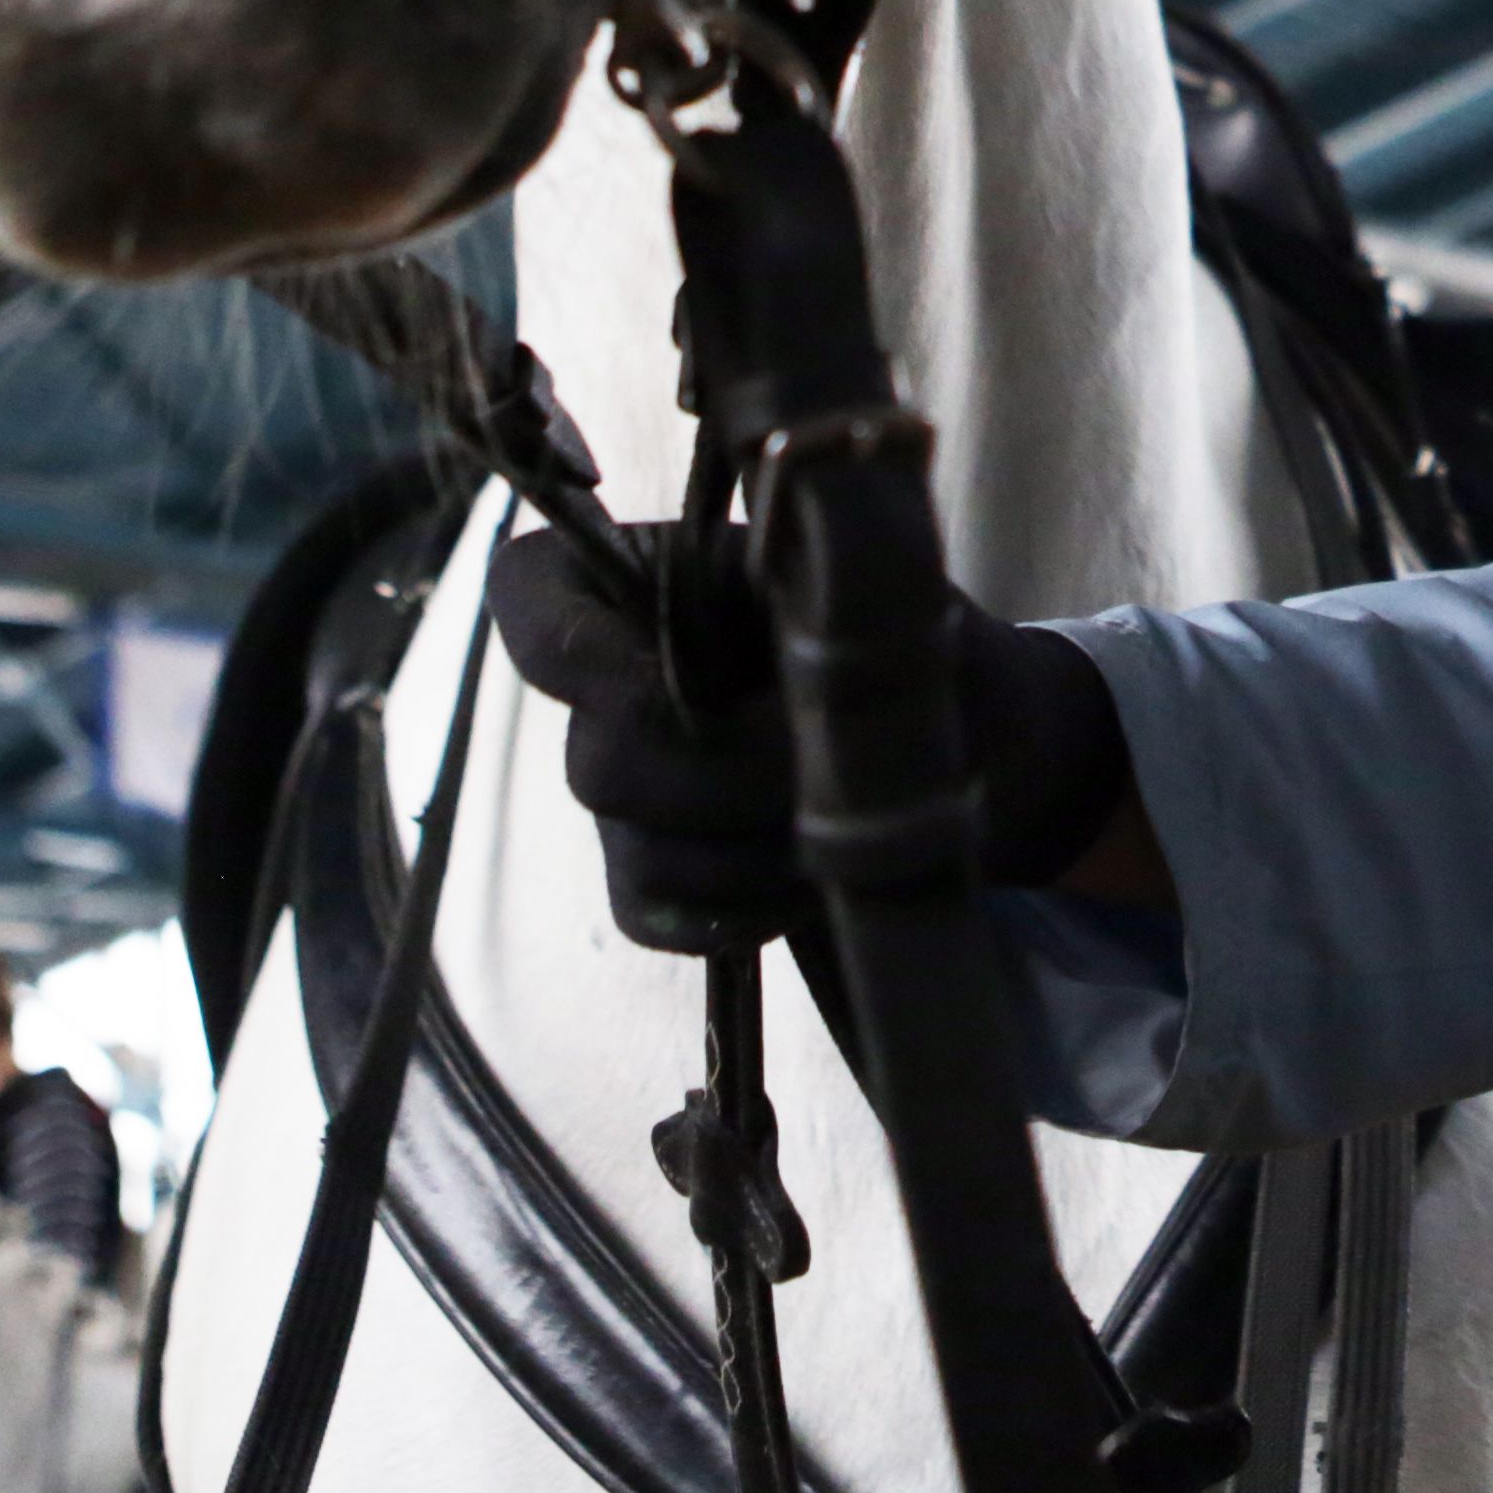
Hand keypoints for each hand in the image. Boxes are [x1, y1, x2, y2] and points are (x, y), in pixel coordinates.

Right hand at [488, 521, 1145, 932]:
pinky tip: (811, 876)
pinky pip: (659, 913)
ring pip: (637, 848)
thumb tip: (731, 695)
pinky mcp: (649, 878)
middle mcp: (601, 686)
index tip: (669, 676)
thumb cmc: (901, 636)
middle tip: (815, 761)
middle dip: (721, 773)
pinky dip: (746, 903)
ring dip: (755, 843)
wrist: (966, 731)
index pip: (526, 596)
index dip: (574, 648)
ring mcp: (619, 790)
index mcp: (628, 579)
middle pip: (595, 758)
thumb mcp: (849, 592)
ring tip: (842, 816)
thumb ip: (772, 613)